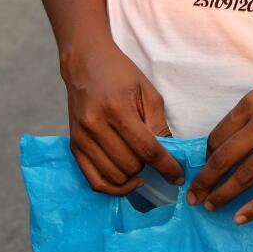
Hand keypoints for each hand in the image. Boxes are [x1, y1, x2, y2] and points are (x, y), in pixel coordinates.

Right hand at [63, 41, 185, 194]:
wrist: (85, 63)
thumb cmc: (120, 75)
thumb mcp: (148, 92)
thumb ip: (159, 125)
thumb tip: (170, 156)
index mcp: (117, 109)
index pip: (147, 149)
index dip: (167, 167)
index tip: (178, 176)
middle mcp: (95, 126)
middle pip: (131, 165)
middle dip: (149, 167)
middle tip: (155, 157)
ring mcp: (82, 138)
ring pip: (115, 176)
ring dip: (133, 176)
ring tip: (140, 163)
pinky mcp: (74, 146)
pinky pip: (95, 181)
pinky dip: (114, 187)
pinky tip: (127, 180)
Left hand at [188, 73, 252, 222]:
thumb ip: (247, 116)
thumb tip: (222, 144)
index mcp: (252, 103)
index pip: (217, 137)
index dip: (204, 159)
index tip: (199, 173)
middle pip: (223, 158)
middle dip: (203, 181)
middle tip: (192, 197)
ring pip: (244, 176)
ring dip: (222, 195)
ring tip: (210, 207)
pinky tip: (241, 218)